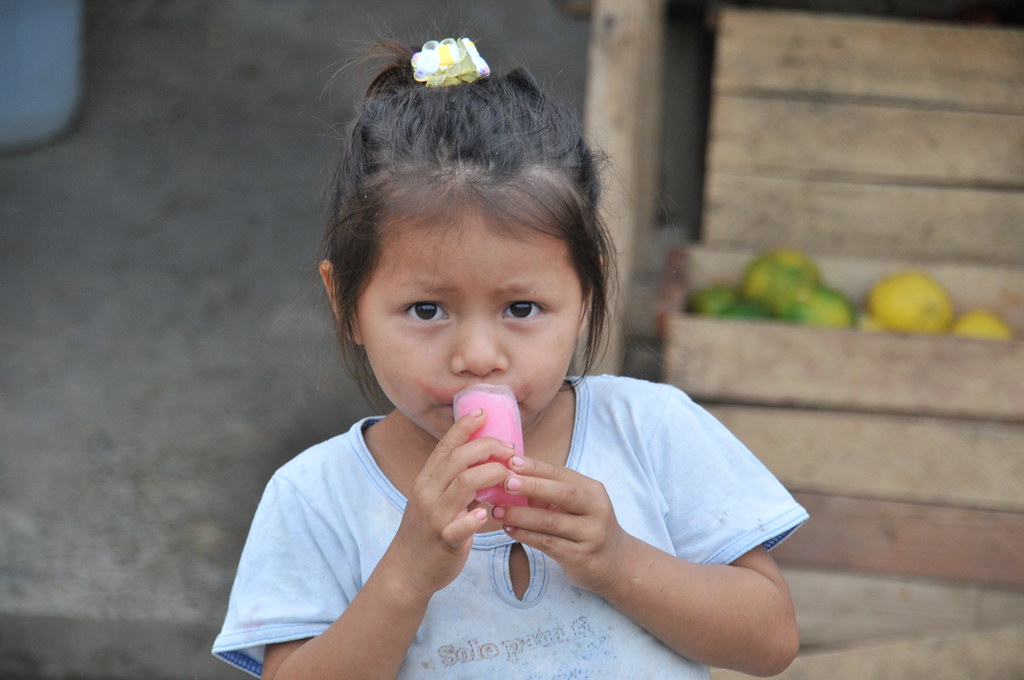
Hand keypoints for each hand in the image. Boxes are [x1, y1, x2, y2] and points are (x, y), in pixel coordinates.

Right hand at [384, 410, 515, 601]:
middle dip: (487, 447)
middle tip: (510, 449)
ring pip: (463, 484)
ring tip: (508, 474)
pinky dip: (474, 518)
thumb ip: (455, 480)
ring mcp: (434, 517)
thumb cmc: (428, 530)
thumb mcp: (435, 498)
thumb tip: (487, 460)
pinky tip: (487, 513)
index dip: (464, 427)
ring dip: (490, 474)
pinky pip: (459, 527)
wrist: (407, 569)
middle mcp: (427, 493)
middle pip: (458, 459)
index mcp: (427, 480)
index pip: (445, 446)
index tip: (483, 412)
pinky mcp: (443, 540)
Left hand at [493, 455, 632, 596]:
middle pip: (563, 494)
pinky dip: (526, 535)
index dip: (536, 467)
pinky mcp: (581, 557)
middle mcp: (596, 510)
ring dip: (521, 515)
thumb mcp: (576, 506)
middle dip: (532, 486)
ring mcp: (591, 534)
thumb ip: (550, 494)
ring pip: (551, 522)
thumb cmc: (586, 528)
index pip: (562, 474)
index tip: (511, 461)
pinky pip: (548, 543)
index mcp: (593, 490)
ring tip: (497, 511)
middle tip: (505, 482)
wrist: (616, 564)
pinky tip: (509, 529)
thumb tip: (510, 478)